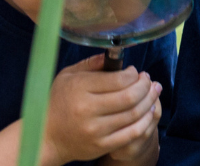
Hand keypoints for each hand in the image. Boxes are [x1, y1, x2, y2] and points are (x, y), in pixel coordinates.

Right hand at [43, 55, 162, 165]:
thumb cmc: (58, 102)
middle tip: (149, 80)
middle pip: (130, 97)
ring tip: (153, 92)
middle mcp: (87, 110)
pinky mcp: (101, 146)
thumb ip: (91, 63)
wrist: (46, 137)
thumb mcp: (67, 76)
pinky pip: (132, 133)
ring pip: (134, 114)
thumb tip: (115, 54)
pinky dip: (145, 121)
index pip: (119, 79)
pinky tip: (148, 112)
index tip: (135, 72)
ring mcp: (95, 130)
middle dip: (146, 86)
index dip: (134, 74)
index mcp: (79, 88)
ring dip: (150, 101)